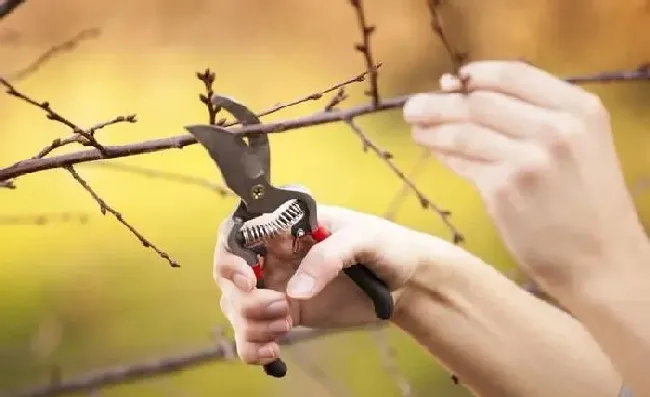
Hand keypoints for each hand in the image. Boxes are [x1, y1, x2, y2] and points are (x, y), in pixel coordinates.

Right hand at [213, 204, 471, 365]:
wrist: (406, 282)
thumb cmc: (387, 246)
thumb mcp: (363, 239)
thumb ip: (327, 257)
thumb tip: (293, 292)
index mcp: (288, 224)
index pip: (240, 232)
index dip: (232, 257)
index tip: (249, 280)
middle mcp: (276, 253)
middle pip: (230, 274)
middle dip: (244, 299)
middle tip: (279, 309)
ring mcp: (279, 283)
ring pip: (236, 305)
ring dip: (250, 324)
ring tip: (284, 328)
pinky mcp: (287, 312)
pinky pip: (252, 331)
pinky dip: (252, 345)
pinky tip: (272, 353)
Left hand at [403, 60, 645, 292]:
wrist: (601, 260)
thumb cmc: (587, 202)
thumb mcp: (580, 144)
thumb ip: (534, 115)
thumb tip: (462, 90)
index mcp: (579, 108)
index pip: (513, 73)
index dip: (474, 74)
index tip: (451, 81)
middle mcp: (556, 128)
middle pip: (480, 101)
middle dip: (439, 102)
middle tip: (413, 107)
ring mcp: (528, 159)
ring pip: (463, 131)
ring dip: (432, 127)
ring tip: (416, 127)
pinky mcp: (503, 190)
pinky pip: (462, 162)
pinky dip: (443, 154)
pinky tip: (434, 152)